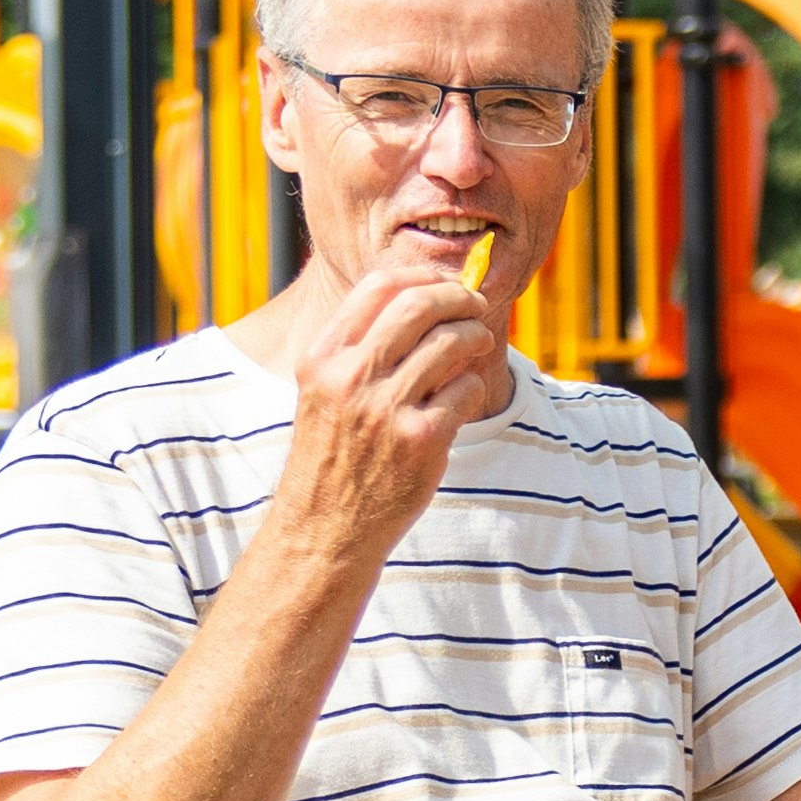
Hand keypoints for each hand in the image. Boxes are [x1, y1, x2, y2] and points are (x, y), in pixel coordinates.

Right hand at [283, 243, 513, 546]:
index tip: (444, 281)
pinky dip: (474, 386)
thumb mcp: (324, 392)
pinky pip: (466, 389)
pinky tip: (464, 397)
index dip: (422, 275)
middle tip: (477, 305)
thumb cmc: (333, 453)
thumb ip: (359, 347)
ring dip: (475, 337)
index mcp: (323, 357)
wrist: (326, 525)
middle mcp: (350, 377)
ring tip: (477, 344)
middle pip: (421, 304)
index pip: (379, 286)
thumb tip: (418, 295)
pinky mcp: (421, 439)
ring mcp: (386, 408)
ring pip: (452, 342)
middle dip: (460, 297)